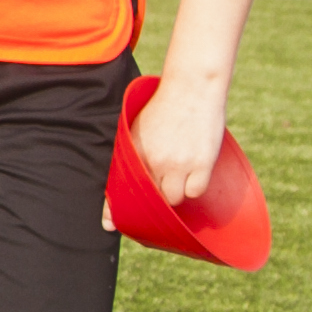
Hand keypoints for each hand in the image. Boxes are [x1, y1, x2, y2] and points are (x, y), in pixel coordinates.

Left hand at [129, 71, 229, 221]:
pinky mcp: (201, 163)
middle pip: (149, 199)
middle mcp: (153, 161)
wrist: (191, 88)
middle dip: (150, 203)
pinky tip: (192, 178)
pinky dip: (194, 189)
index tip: (109, 223)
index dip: (114, 208)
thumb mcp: (137, 126)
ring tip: (175, 182)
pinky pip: (195, 192)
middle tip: (155, 198)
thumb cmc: (163, 107)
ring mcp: (178, 164)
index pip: (120, 187)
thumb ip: (131, 151)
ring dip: (173, 195)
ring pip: (173, 199)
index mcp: (134, 151)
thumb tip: (127, 176)